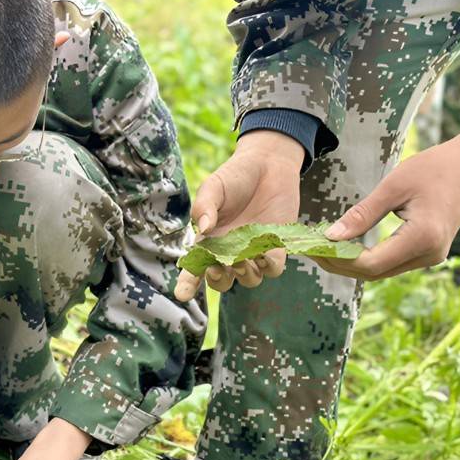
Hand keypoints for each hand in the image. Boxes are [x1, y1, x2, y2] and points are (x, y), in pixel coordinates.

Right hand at [175, 130, 303, 300]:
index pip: (194, 268)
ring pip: (248, 279)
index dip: (187, 284)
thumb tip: (203, 229)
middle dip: (218, 280)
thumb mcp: (214, 187)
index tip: (181, 294)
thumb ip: (205, 207)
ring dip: (244, 274)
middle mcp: (229, 251)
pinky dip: (268, 266)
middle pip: (221, 281)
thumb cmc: (235, 176)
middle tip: (217, 267)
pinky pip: (273, 269)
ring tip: (242, 259)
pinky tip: (264, 254)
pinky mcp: (277, 248)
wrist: (269, 164)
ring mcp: (253, 252)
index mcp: (209, 240)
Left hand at [315, 128, 459, 279]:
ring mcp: (430, 257)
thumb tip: (331, 236)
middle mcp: (428, 255)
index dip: (338, 259)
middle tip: (310, 249)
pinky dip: (366, 258)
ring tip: (322, 248)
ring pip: (382, 271)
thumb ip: (362, 214)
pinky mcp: (427, 252)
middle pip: (374, 273)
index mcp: (422, 238)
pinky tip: (346, 247)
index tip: (312, 246)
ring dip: (351, 264)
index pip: (371, 263)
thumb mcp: (393, 186)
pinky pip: (391, 263)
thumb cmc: (433, 168)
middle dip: (340, 265)